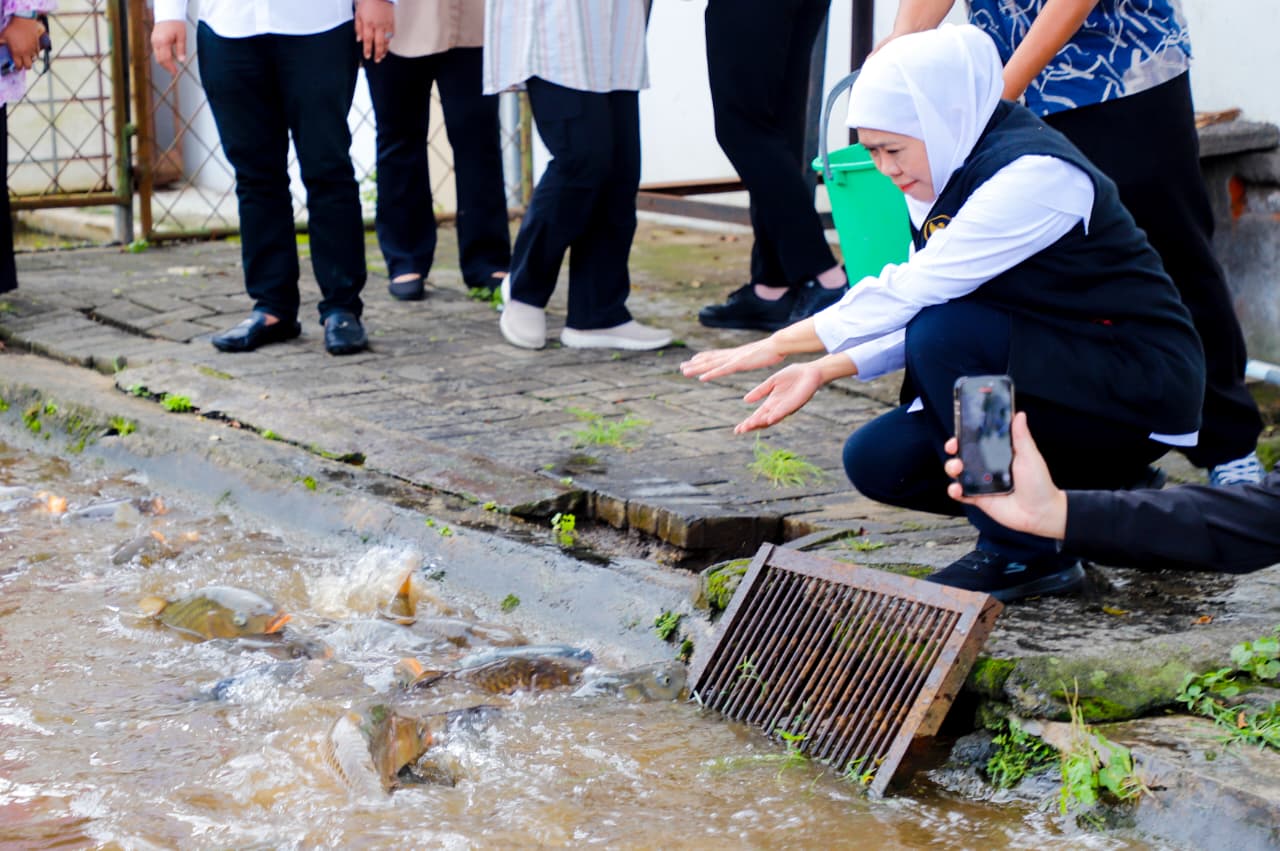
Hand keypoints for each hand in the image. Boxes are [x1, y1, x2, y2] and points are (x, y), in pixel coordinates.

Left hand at [2, 16, 43, 70]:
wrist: (24, 21)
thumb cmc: (12, 29)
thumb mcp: (2, 36)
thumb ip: (0, 43)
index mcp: (16, 52)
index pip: (19, 66)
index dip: (17, 68)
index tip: (16, 67)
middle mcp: (26, 53)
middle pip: (28, 66)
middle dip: (25, 66)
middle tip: (22, 63)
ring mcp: (32, 50)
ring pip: (34, 60)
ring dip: (30, 60)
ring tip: (26, 56)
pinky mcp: (37, 45)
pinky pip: (37, 53)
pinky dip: (34, 54)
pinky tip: (30, 51)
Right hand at [151, 20, 186, 75]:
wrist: (168, 12)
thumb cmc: (176, 23)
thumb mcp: (182, 37)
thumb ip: (181, 49)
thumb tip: (181, 61)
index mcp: (163, 41)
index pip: (166, 59)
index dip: (170, 67)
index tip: (175, 73)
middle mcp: (156, 42)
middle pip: (160, 59)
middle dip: (167, 67)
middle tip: (174, 71)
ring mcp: (153, 40)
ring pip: (157, 56)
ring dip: (164, 62)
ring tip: (172, 66)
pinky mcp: (153, 39)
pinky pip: (156, 51)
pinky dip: (162, 56)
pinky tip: (168, 58)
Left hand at [355, 0, 395, 62]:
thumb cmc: (367, 3)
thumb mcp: (358, 14)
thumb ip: (358, 27)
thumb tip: (359, 39)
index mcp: (368, 23)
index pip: (368, 40)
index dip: (367, 49)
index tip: (367, 56)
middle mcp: (378, 26)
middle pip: (378, 43)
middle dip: (377, 53)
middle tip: (377, 60)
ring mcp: (386, 25)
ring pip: (386, 41)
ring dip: (384, 50)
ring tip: (382, 56)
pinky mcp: (392, 23)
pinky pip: (392, 35)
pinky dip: (389, 41)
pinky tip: (388, 46)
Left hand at [680, 337, 785, 381]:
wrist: (779, 344)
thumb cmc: (773, 349)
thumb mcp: (759, 353)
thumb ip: (753, 355)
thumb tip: (752, 355)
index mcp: (737, 354)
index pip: (717, 355)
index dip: (704, 357)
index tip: (693, 359)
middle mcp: (732, 355)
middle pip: (710, 359)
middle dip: (695, 363)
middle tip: (681, 366)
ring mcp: (734, 359)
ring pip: (711, 365)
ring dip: (697, 368)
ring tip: (684, 371)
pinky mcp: (739, 364)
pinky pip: (721, 371)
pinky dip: (711, 374)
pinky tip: (701, 378)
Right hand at [734, 362, 824, 432]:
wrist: (810, 372)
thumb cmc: (793, 376)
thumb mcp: (772, 382)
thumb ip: (760, 391)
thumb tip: (745, 400)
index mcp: (772, 403)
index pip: (758, 415)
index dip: (748, 422)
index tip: (738, 429)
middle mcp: (778, 408)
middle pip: (763, 420)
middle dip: (752, 425)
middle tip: (740, 430)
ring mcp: (786, 407)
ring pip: (772, 418)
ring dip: (761, 422)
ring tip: (749, 426)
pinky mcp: (795, 404)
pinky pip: (784, 411)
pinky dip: (776, 415)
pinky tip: (769, 419)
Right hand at [944, 411, 1068, 539]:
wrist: (1040, 513)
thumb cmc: (1039, 483)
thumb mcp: (1030, 456)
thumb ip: (1021, 436)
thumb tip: (1019, 414)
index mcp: (999, 454)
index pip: (979, 440)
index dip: (967, 433)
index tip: (961, 427)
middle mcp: (988, 466)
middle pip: (964, 454)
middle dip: (954, 448)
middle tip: (953, 446)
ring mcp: (981, 482)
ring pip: (959, 472)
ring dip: (952, 467)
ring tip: (957, 467)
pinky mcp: (978, 498)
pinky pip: (961, 493)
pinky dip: (955, 491)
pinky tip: (957, 488)